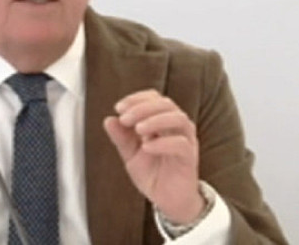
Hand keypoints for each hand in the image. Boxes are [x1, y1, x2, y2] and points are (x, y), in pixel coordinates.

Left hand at [103, 89, 203, 223]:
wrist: (168, 200)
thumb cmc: (153, 173)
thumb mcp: (131, 154)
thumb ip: (121, 138)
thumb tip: (109, 120)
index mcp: (162, 121)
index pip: (153, 98)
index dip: (136, 99)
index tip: (118, 108)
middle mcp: (176, 127)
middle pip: (165, 104)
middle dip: (142, 108)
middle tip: (125, 118)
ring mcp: (186, 140)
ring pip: (178, 119)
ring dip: (155, 120)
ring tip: (138, 129)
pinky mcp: (190, 157)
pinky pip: (181, 144)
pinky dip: (163, 142)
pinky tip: (147, 147)